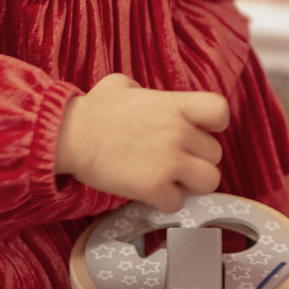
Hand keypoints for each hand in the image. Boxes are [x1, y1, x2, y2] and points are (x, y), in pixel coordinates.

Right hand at [56, 73, 229, 212]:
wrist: (68, 135)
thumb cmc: (91, 111)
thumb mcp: (119, 85)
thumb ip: (140, 89)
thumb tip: (139, 92)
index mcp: (175, 105)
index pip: (220, 112)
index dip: (213, 125)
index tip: (198, 131)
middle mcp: (179, 132)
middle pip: (215, 154)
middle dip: (196, 160)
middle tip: (174, 162)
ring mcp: (169, 161)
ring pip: (208, 182)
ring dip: (190, 184)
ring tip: (169, 181)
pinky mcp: (154, 187)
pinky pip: (178, 203)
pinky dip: (165, 202)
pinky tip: (149, 193)